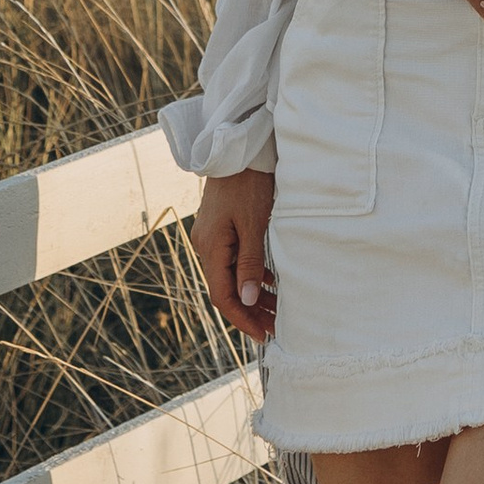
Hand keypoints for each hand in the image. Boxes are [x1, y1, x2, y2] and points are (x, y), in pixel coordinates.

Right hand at [191, 169, 277, 340]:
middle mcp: (205, 246)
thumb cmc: (248, 183)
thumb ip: (250, 263)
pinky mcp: (222, 229)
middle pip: (226, 289)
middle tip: (276, 329)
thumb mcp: (254, 224)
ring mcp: (212, 237)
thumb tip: (248, 300)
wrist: (238, 148)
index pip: (222, 296)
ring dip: (253, 295)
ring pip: (231, 276)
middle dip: (250, 311)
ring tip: (277, 311)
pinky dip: (251, 275)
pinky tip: (270, 283)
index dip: (242, 319)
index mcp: (210, 247)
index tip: (263, 335)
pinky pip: (234, 261)